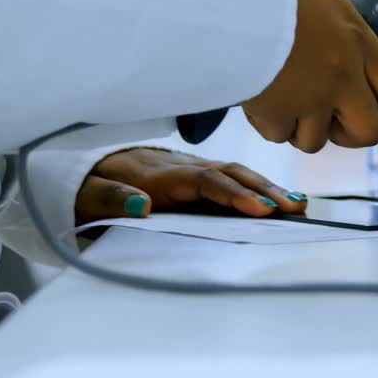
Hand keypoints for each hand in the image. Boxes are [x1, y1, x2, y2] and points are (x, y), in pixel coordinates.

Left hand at [74, 148, 306, 224]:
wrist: (79, 169)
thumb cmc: (82, 187)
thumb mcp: (83, 195)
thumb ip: (109, 198)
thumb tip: (142, 204)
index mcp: (157, 175)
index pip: (203, 182)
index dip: (232, 194)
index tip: (259, 210)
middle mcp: (179, 168)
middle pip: (229, 173)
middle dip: (263, 190)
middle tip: (294, 208)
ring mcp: (190, 170)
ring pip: (235, 174)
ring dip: (268, 188)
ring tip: (299, 205)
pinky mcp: (194, 176)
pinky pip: (231, 179)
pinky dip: (258, 188)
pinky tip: (281, 199)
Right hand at [241, 0, 377, 153]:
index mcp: (356, 39)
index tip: (364, 95)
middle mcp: (342, 77)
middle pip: (369, 132)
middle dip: (351, 131)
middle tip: (331, 117)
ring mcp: (311, 100)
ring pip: (316, 140)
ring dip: (301, 126)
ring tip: (284, 102)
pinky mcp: (276, 114)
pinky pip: (278, 134)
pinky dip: (268, 123)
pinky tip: (258, 99)